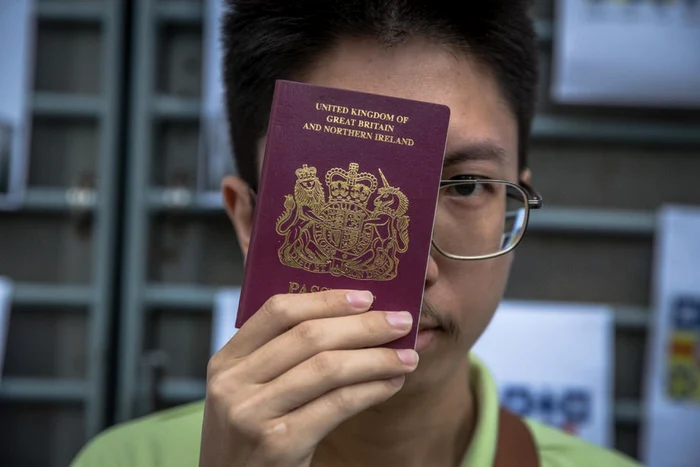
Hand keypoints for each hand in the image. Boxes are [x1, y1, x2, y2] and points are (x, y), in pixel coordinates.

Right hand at [198, 290, 418, 466]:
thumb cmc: (253, 437)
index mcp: (225, 361)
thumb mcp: (250, 392)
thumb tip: (353, 317)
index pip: (278, 311)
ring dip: (377, 359)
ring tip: (408, 357)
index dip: (327, 300)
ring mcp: (253, 414)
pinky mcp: (279, 443)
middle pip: (309, 336)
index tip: (367, 297)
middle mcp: (233, 384)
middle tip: (401, 322)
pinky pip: (337, 404)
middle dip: (364, 326)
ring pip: (328, 368)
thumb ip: (282, 357)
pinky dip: (372, 390)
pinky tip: (391, 384)